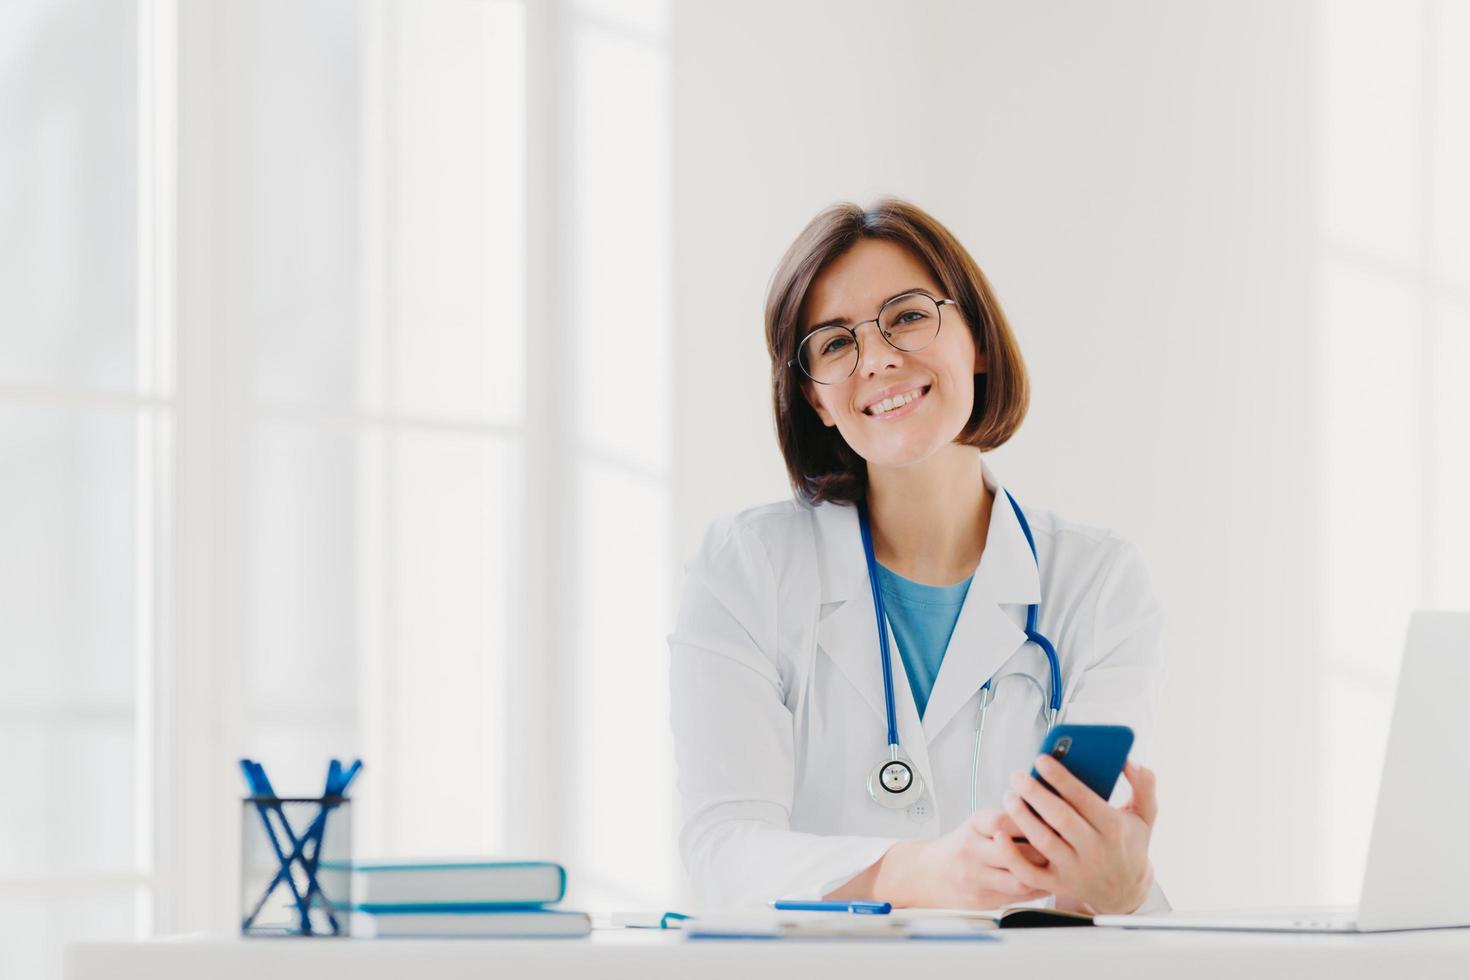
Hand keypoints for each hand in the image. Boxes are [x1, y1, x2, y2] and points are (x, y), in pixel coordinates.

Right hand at [870, 808, 1052, 908]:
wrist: (927, 873)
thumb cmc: (959, 846)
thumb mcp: (977, 824)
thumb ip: (1006, 820)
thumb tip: (1045, 814)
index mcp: (973, 825)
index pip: (1005, 821)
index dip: (1032, 822)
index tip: (1051, 821)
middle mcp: (971, 850)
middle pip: (1014, 852)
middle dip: (1042, 851)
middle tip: (1062, 847)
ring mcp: (974, 877)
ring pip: (1018, 879)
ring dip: (1042, 874)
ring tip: (1056, 868)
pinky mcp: (980, 899)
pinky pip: (1016, 898)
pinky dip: (1035, 890)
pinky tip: (1045, 883)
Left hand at [988, 757, 1157, 913]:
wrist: (1126, 892)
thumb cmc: (1129, 845)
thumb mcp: (1145, 815)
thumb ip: (1143, 785)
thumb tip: (1128, 760)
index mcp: (1114, 828)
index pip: (1083, 799)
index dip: (1060, 778)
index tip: (1041, 759)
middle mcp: (1095, 850)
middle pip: (1060, 819)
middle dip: (1036, 794)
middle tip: (1018, 776)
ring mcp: (1076, 870)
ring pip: (1043, 843)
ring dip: (1022, 818)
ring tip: (1009, 796)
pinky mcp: (1059, 885)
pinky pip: (1030, 873)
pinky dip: (1012, 856)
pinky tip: (1000, 835)